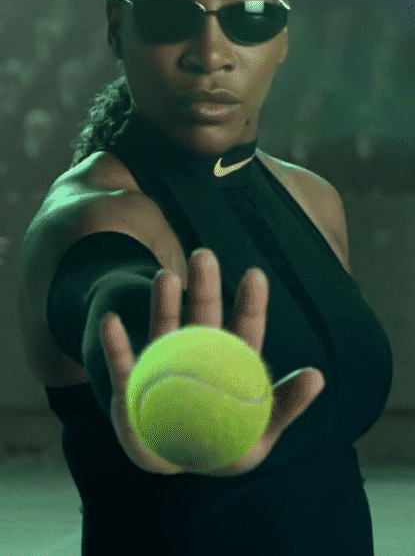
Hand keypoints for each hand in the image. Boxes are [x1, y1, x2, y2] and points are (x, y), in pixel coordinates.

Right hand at [100, 248, 324, 475]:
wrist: (175, 460)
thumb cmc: (227, 444)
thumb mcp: (261, 431)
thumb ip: (286, 404)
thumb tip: (319, 376)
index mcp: (230, 362)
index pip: (244, 326)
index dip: (249, 302)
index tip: (255, 275)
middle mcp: (196, 353)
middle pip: (201, 315)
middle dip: (203, 286)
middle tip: (204, 254)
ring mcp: (162, 365)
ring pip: (163, 328)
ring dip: (163, 303)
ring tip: (164, 277)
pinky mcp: (132, 386)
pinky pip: (122, 363)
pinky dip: (115, 344)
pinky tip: (111, 322)